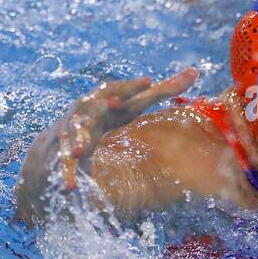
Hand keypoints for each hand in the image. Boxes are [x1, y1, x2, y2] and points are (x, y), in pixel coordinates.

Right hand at [55, 67, 198, 189]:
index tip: (148, 82)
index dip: (132, 85)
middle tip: (114, 102)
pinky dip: (66, 173)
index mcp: (105, 96)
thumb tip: (195, 72)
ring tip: (79, 150)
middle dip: (101, 104)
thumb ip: (162, 90)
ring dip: (77, 140)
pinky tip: (71, 187)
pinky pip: (64, 162)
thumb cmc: (109, 114)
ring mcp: (72, 128)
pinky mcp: (62, 150)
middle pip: (94, 104)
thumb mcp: (133, 103)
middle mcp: (87, 108)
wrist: (66, 131)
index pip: (120, 88)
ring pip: (74, 132)